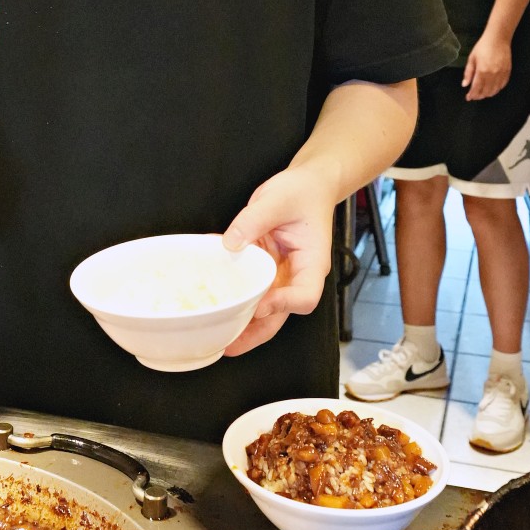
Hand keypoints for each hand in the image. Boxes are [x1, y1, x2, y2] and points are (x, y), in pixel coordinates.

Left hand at [221, 165, 334, 354]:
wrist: (308, 184)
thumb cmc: (303, 192)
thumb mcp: (278, 199)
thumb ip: (253, 220)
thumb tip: (229, 243)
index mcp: (313, 262)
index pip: (305, 296)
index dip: (282, 305)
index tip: (259, 306)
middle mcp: (299, 274)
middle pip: (283, 314)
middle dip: (257, 332)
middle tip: (230, 345)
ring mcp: (283, 275)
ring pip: (266, 309)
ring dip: (245, 324)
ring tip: (220, 337)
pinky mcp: (267, 269)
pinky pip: (253, 289)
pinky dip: (237, 299)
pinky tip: (216, 306)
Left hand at [463, 29, 511, 100]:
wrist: (498, 39)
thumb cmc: (483, 47)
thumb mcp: (472, 58)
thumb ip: (468, 73)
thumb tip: (465, 85)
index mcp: (482, 71)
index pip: (476, 88)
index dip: (472, 95)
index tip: (468, 97)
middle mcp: (493, 74)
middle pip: (486, 91)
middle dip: (479, 96)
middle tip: (474, 96)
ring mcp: (501, 74)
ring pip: (495, 90)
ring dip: (488, 94)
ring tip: (482, 94)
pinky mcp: (507, 72)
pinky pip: (502, 85)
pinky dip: (497, 89)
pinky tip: (492, 89)